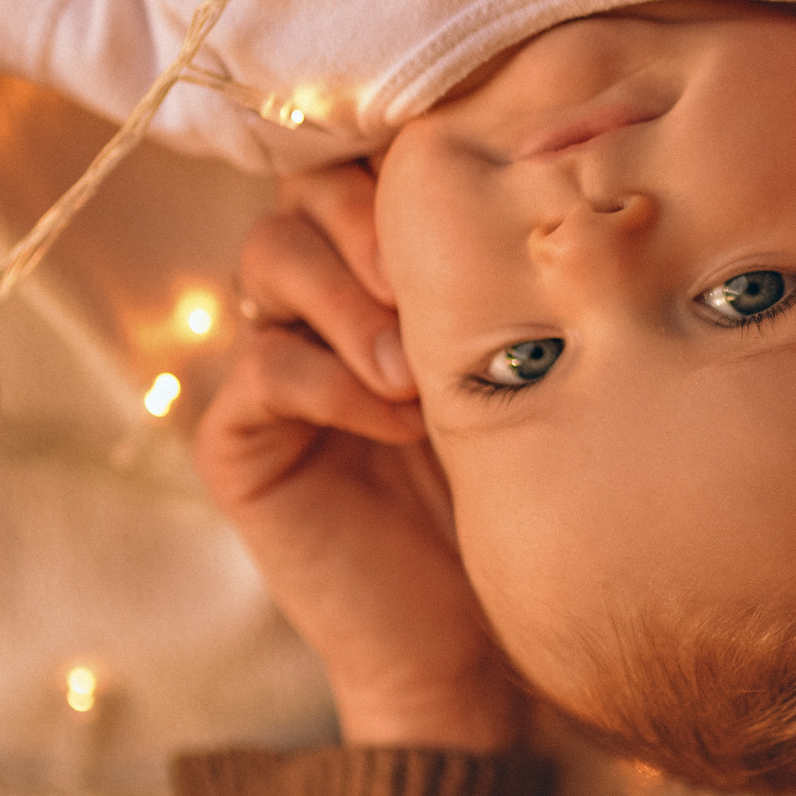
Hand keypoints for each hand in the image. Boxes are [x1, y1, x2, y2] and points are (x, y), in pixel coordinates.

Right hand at [196, 164, 524, 752]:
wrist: (479, 641)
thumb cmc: (525, 490)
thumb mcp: (531, 363)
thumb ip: (509, 275)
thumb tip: (556, 177)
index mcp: (390, 263)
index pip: (369, 159)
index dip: (403, 154)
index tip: (474, 184)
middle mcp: (322, 300)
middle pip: (304, 189)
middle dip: (367, 215)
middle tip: (424, 277)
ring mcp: (273, 364)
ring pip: (270, 259)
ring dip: (347, 295)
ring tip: (416, 368)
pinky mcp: (239, 440)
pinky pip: (261, 370)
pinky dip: (332, 382)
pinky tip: (399, 421)